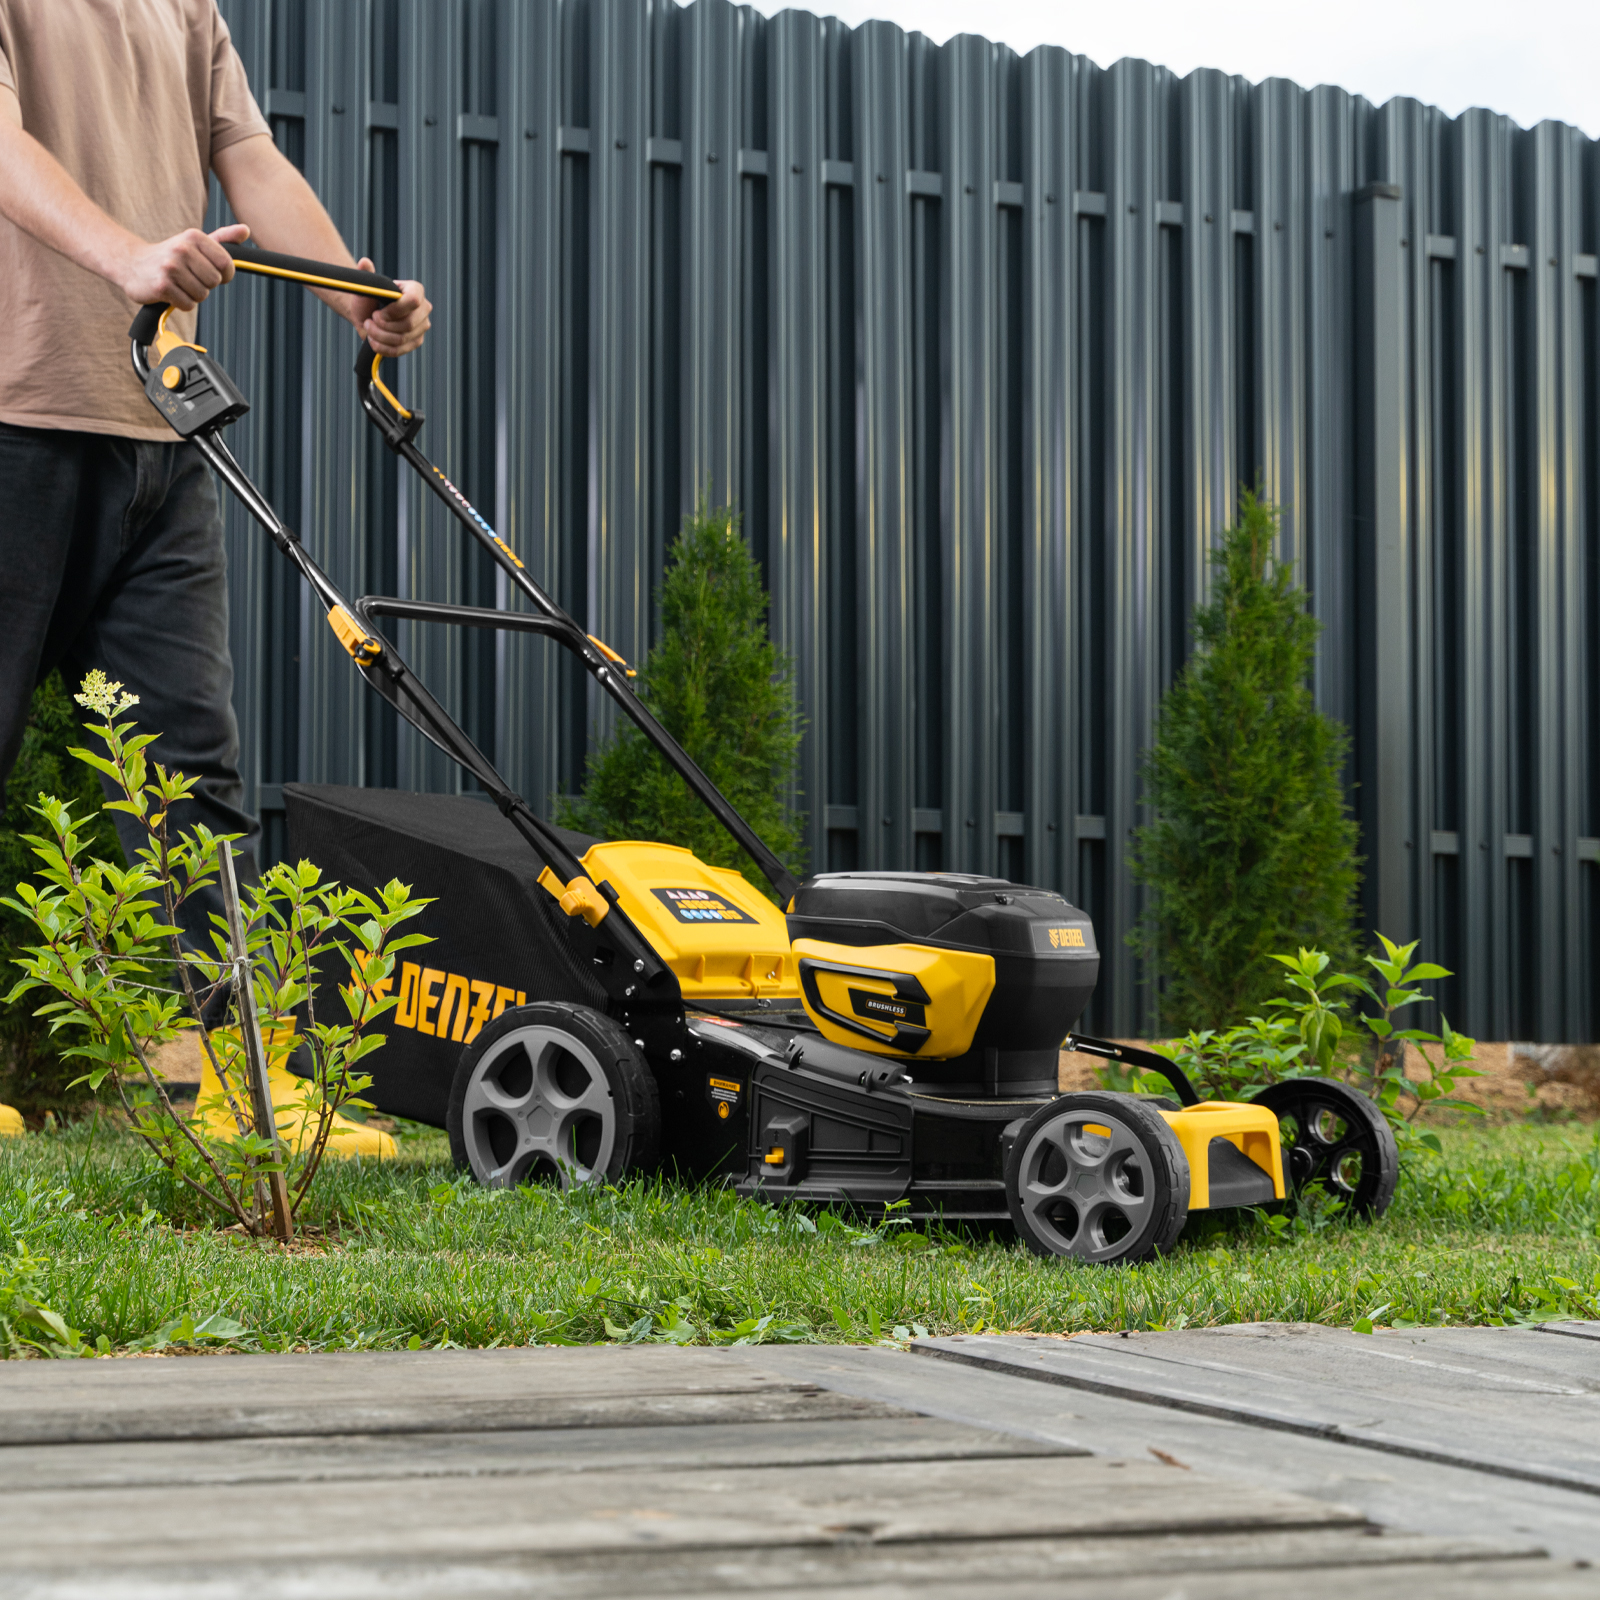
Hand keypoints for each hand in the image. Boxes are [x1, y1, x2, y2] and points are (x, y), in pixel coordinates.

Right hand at [119, 223, 250, 309]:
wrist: (132, 264)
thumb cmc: (171, 256)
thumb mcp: (194, 243)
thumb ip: (222, 238)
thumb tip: (246, 230)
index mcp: (194, 236)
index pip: (227, 264)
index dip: (224, 275)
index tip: (212, 273)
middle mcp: (182, 249)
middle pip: (214, 282)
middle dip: (205, 285)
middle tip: (188, 277)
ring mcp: (170, 267)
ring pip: (202, 295)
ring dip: (193, 295)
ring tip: (178, 283)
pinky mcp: (162, 286)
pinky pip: (188, 305)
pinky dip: (181, 303)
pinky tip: (170, 291)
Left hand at [354, 258, 430, 355]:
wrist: (368, 315)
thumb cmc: (369, 299)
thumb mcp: (366, 286)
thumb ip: (365, 274)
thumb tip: (364, 262)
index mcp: (415, 290)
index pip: (413, 300)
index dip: (394, 310)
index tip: (377, 313)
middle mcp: (423, 309)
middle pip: (408, 324)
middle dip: (384, 325)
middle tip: (370, 320)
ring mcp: (421, 327)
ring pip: (402, 339)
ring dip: (379, 336)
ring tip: (369, 328)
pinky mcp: (415, 342)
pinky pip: (399, 350)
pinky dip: (382, 347)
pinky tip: (373, 340)